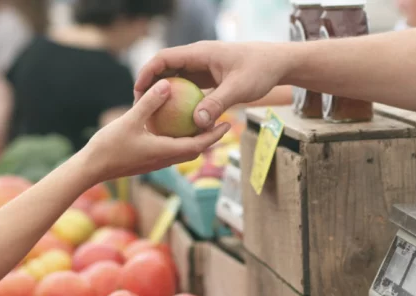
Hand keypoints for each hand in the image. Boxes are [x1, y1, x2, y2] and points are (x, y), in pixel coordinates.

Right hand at [84, 79, 230, 181]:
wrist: (91, 169)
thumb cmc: (109, 146)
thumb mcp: (130, 120)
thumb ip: (149, 103)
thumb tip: (167, 84)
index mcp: (165, 152)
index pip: (198, 145)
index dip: (215, 135)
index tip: (228, 124)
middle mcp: (165, 160)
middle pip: (195, 150)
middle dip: (210, 138)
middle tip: (222, 122)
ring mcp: (156, 162)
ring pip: (183, 151)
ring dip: (196, 140)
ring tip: (203, 123)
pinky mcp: (148, 161)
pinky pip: (170, 149)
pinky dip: (179, 139)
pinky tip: (174, 126)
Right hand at [135, 41, 291, 128]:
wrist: (277, 63)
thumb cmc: (260, 71)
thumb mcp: (238, 88)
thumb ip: (217, 104)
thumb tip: (197, 123)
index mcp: (200, 53)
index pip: (164, 58)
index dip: (147, 73)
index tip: (137, 91)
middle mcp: (198, 58)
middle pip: (166, 69)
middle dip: (151, 86)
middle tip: (140, 108)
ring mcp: (203, 67)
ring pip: (176, 79)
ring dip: (164, 94)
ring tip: (153, 115)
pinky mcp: (209, 77)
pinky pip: (189, 88)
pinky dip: (180, 100)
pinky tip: (176, 119)